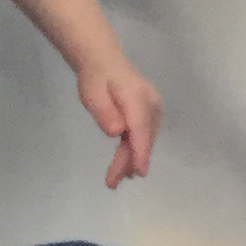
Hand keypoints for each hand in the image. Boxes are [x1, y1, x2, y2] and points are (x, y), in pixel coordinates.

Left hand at [78, 55, 161, 189]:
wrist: (105, 62)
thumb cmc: (96, 78)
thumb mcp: (92, 94)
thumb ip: (104, 113)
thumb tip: (117, 132)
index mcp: (136, 97)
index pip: (140, 128)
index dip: (140, 151)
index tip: (139, 171)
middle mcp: (151, 104)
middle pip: (143, 138)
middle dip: (130, 162)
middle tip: (111, 183)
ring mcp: (153, 109)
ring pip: (144, 139)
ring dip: (131, 160)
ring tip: (115, 179)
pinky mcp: (150, 115)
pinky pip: (143, 135)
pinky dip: (134, 150)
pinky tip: (126, 165)